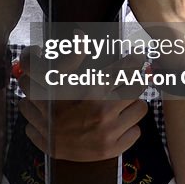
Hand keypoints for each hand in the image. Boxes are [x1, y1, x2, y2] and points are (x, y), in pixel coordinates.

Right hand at [16, 46, 146, 161]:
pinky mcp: (112, 149)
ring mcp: (108, 131)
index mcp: (91, 90)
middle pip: (138, 86)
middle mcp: (103, 110)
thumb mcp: (55, 78)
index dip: (134, 59)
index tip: (137, 56)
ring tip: (118, 105)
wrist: (44, 142)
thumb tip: (80, 34)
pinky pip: (135, 132)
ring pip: (140, 109)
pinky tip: (113, 125)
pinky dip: (126, 128)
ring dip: (131, 106)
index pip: (127, 68)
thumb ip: (70, 55)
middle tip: (125, 83)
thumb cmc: (50, 107)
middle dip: (131, 83)